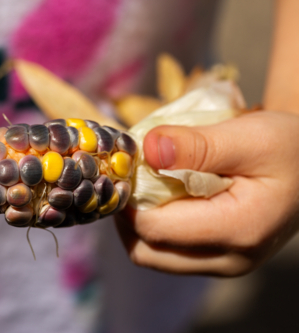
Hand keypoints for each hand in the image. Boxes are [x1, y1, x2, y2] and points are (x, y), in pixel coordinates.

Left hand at [115, 110, 298, 275]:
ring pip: (152, 255)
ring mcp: (221, 264)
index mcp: (238, 230)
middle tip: (130, 178)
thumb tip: (148, 148)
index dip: (129, 198)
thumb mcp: (251, 136)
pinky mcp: (215, 259)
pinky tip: (160, 197)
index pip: (155, 228)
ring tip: (144, 186)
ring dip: (137, 222)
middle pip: (146, 250)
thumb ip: (198, 144)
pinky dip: (153, 226)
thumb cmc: (288, 148)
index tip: (126, 166)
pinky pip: (167, 251)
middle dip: (128, 214)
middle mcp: (229, 259)